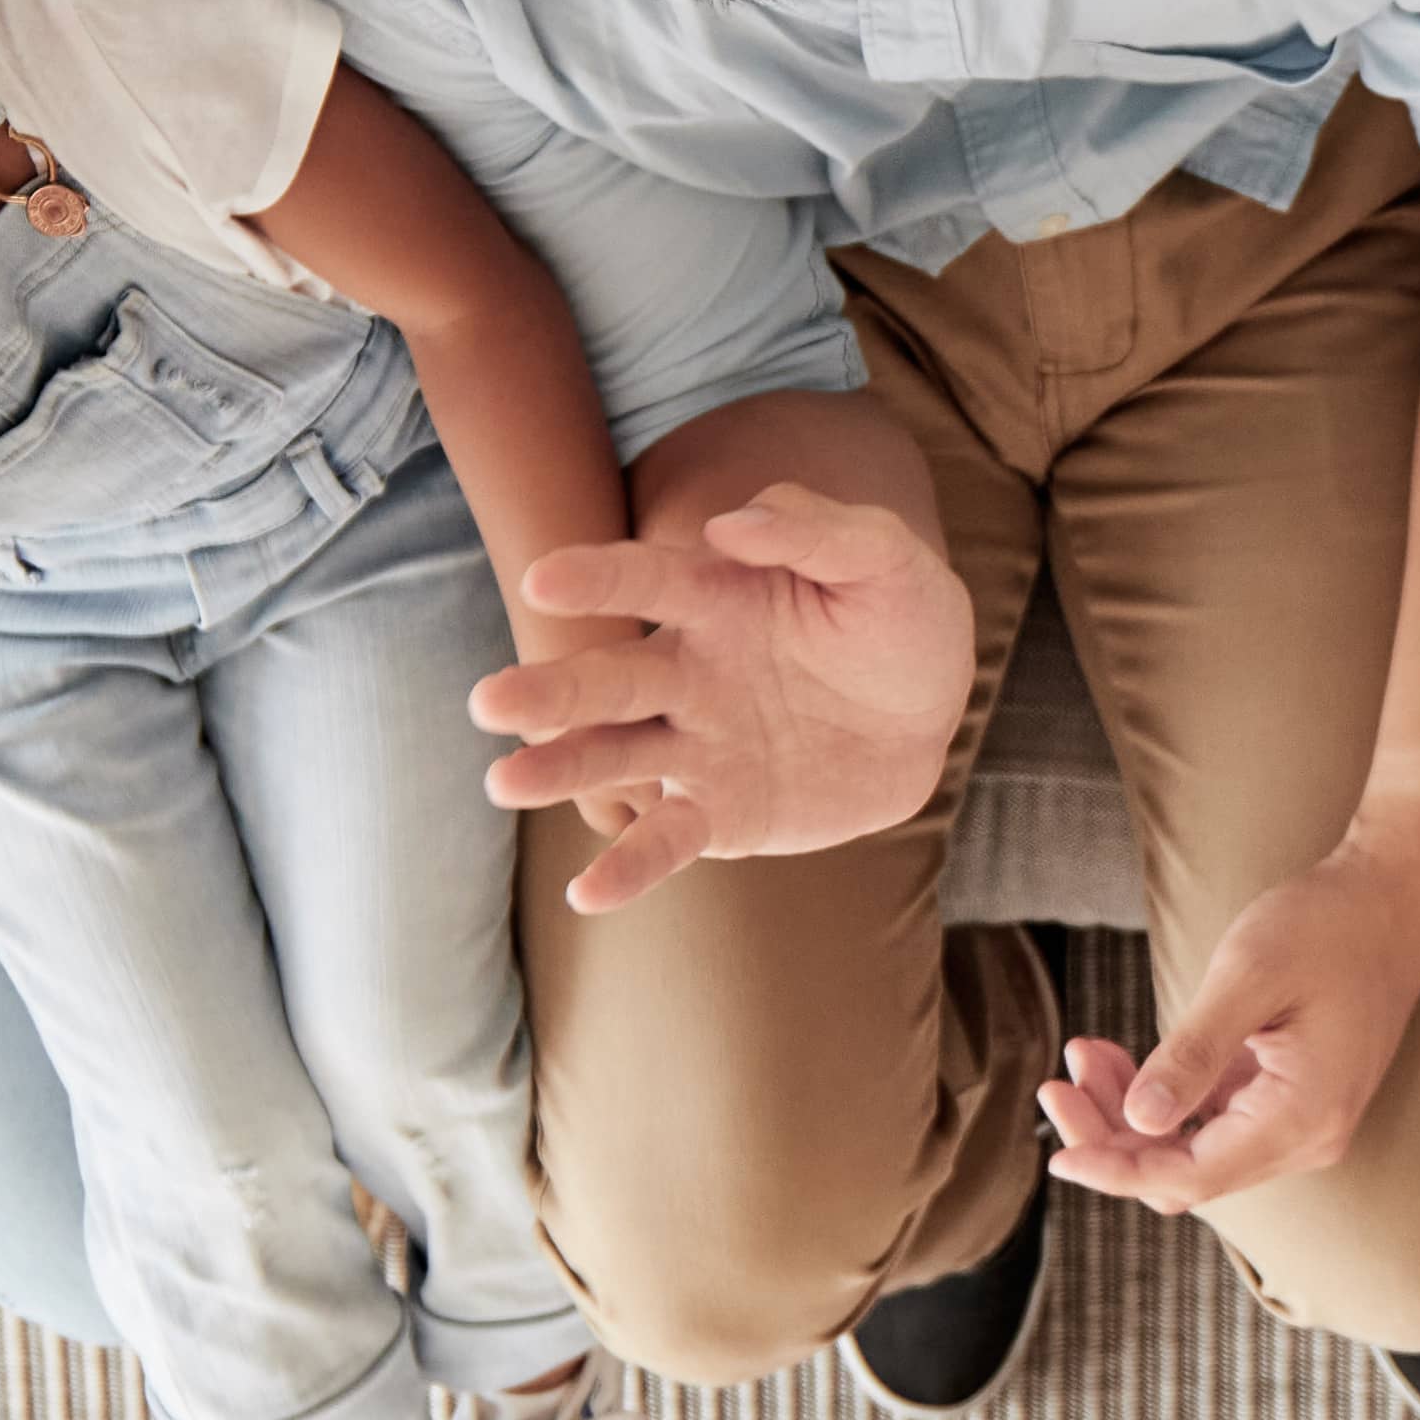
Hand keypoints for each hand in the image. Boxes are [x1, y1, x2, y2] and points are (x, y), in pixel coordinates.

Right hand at [487, 483, 978, 910]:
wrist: (930, 714)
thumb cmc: (900, 618)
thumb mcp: (883, 559)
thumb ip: (814, 529)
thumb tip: (730, 524)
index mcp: (717, 597)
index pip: (646, 580)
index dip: (598, 578)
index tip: (544, 579)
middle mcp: (688, 672)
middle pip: (610, 678)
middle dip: (552, 690)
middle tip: (489, 701)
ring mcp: (696, 746)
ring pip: (615, 756)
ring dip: (561, 769)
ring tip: (505, 783)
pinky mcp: (719, 812)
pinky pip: (664, 840)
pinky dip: (627, 868)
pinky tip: (585, 895)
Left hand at [1040, 837, 1419, 1211]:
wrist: (1397, 895)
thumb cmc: (1327, 925)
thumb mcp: (1249, 976)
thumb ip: (1194, 1054)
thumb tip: (1138, 1123)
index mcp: (1302, 1118)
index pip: (1190, 1177)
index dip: (1117, 1171)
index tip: (1057, 1154)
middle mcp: (1307, 1137)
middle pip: (1185, 1173)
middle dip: (1112, 1137)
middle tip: (1057, 1081)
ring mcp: (1301, 1121)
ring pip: (1193, 1150)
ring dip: (1130, 1116)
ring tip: (1085, 1053)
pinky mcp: (1290, 1098)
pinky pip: (1212, 1123)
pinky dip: (1162, 1098)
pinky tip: (1120, 1056)